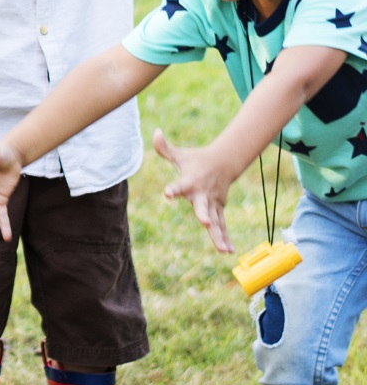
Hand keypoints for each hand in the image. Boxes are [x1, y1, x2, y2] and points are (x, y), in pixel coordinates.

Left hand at [153, 128, 236, 253]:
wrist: (224, 162)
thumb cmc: (197, 160)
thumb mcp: (181, 155)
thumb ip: (165, 148)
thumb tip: (155, 133)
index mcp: (190, 182)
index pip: (179, 186)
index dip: (173, 189)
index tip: (167, 194)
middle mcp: (202, 194)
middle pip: (202, 207)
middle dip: (203, 214)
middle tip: (205, 222)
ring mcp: (212, 203)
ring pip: (216, 221)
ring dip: (218, 235)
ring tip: (223, 250)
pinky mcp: (218, 209)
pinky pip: (222, 225)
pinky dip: (225, 237)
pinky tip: (228, 251)